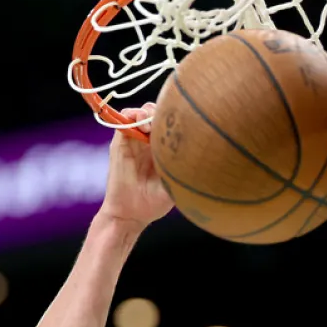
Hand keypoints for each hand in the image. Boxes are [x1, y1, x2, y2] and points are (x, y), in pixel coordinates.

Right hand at [97, 103, 174, 227]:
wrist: (130, 214)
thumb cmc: (153, 203)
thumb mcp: (175, 186)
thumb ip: (185, 171)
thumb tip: (206, 158)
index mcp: (162, 150)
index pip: (170, 124)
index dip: (176, 119)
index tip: (182, 124)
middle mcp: (148, 143)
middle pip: (156, 114)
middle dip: (161, 112)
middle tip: (165, 122)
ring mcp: (133, 141)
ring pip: (140, 113)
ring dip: (146, 112)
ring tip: (150, 123)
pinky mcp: (120, 143)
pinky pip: (122, 120)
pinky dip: (131, 115)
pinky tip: (141, 124)